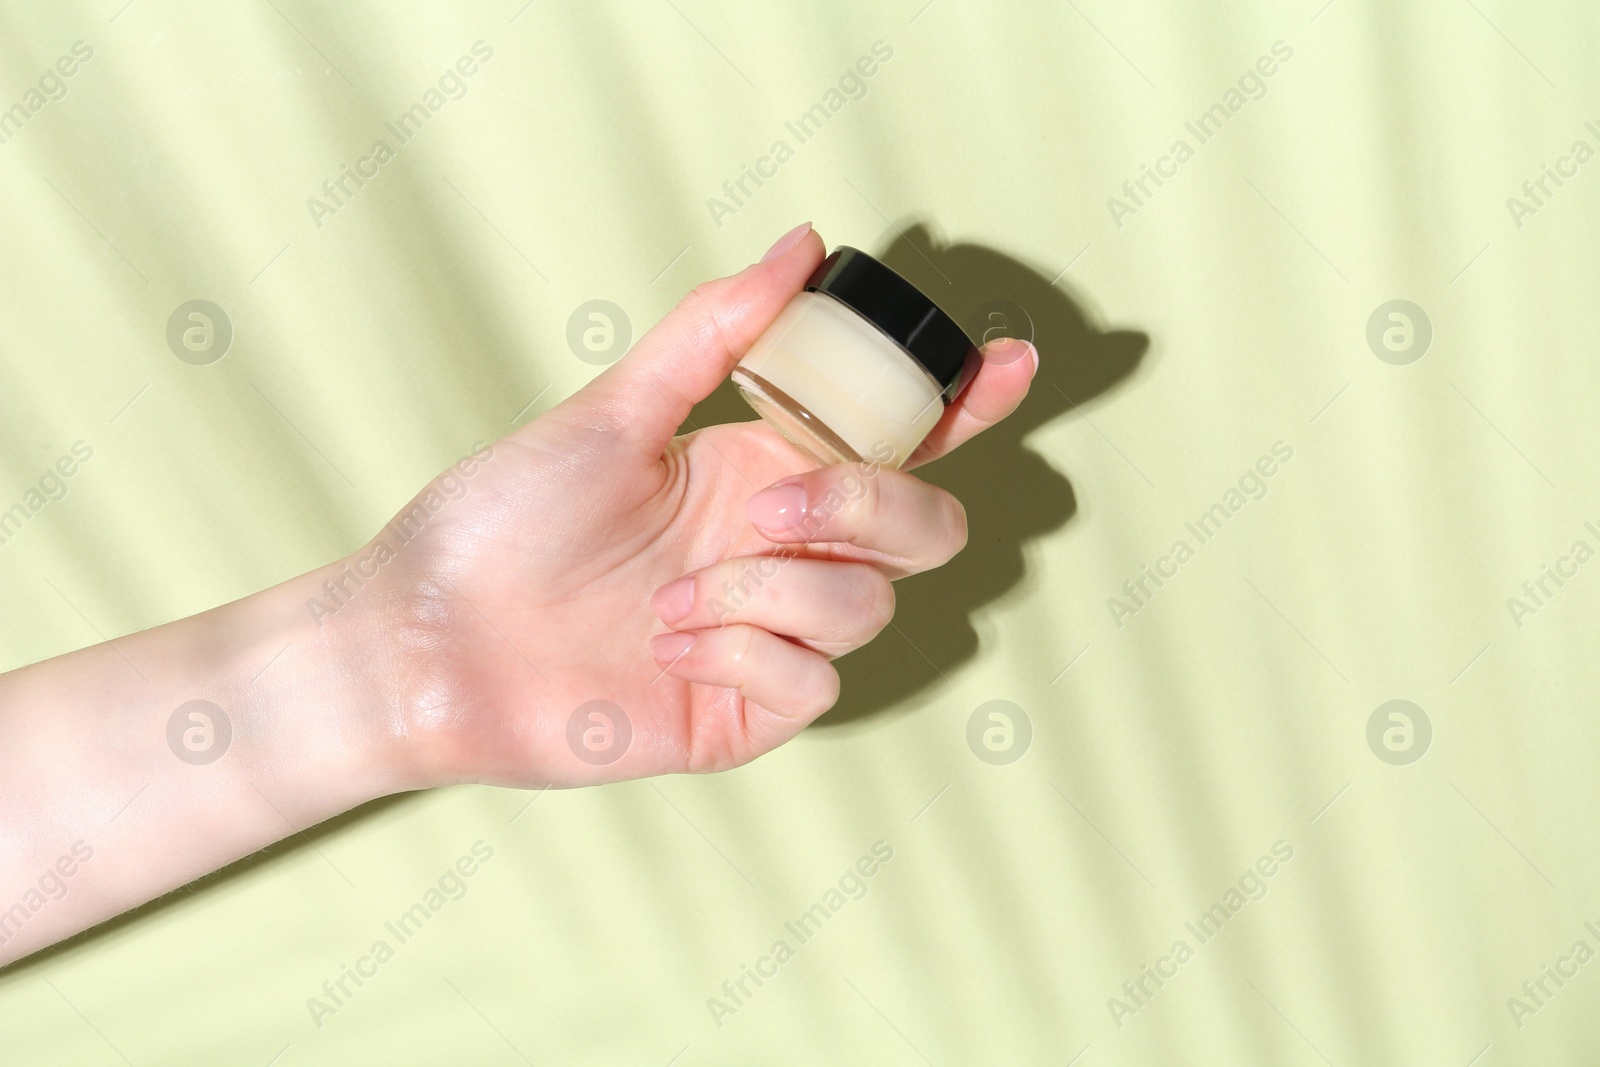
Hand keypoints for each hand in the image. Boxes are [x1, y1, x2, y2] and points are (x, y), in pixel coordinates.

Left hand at [363, 224, 1037, 787]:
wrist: (428, 640)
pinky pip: (814, 684)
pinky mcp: (748, 714)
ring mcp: (771, 637)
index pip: (895, 438)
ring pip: (872, 609)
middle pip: (923, 528)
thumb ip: (717, 331)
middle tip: (769, 509)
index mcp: (764, 470)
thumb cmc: (502, 519)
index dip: (965, 403)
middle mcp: (781, 551)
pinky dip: (744, 659)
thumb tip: (802, 242)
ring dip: (773, 593)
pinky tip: (668, 650)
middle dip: (869, 511)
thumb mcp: (612, 411)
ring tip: (670, 601)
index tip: (1011, 361)